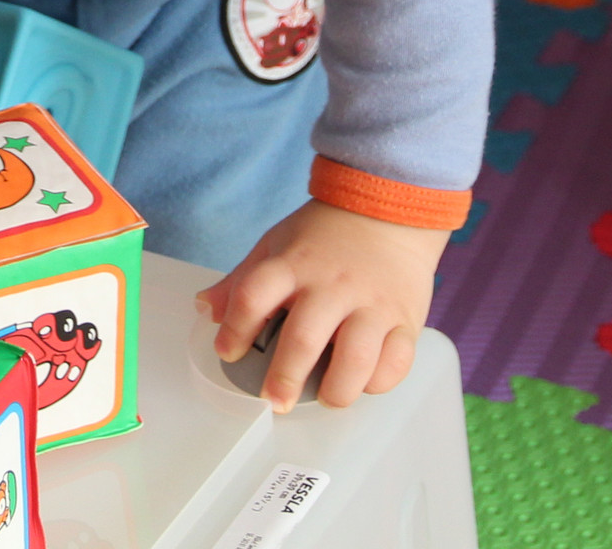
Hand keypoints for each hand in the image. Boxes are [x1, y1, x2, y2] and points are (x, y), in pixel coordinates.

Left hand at [196, 198, 448, 410]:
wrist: (389, 210)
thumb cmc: (325, 236)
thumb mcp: (277, 244)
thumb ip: (242, 280)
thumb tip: (205, 309)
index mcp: (294, 264)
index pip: (254, 295)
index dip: (235, 329)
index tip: (228, 352)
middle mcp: (333, 285)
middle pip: (304, 337)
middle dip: (284, 378)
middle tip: (274, 400)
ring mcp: (373, 303)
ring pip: (356, 358)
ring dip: (336, 389)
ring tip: (323, 397)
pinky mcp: (405, 319)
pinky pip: (396, 361)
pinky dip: (378, 381)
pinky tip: (362, 382)